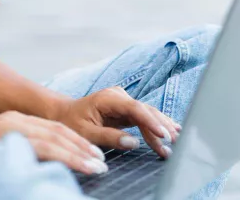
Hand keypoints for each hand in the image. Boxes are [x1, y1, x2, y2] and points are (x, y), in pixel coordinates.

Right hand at [0, 111, 109, 174]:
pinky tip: (74, 166)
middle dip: (82, 148)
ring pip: (52, 140)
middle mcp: (14, 120)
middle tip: (102, 162)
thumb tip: (41, 163)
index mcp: (14, 121)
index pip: (53, 129)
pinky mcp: (3, 138)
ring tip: (97, 167)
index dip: (76, 142)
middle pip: (57, 132)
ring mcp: (8, 128)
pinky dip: (60, 157)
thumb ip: (18, 150)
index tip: (94, 155)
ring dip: (78, 155)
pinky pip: (38, 148)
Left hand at [51, 86, 180, 158]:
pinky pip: (143, 117)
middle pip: (145, 110)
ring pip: (147, 113)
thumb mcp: (86, 132)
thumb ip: (109, 137)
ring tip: (175, 141)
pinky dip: (155, 126)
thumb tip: (133, 143)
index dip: (151, 121)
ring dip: (161, 127)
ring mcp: (123, 101)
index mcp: (108, 99)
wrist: (64, 113)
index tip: (164, 134)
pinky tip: (171, 130)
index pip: (135, 108)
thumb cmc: (72, 122)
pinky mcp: (125, 109)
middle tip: (173, 143)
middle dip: (160, 127)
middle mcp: (118, 96)